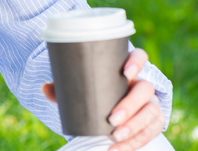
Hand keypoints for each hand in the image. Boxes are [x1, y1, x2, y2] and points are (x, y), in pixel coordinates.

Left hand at [42, 47, 164, 150]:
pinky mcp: (152, 122)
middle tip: (112, 119)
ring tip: (115, 136)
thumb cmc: (93, 90)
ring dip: (135, 127)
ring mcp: (149, 103)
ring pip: (152, 112)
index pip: (140, 57)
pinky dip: (134, 143)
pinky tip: (117, 147)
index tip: (125, 72)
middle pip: (146, 89)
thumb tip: (45, 88)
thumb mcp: (81, 85)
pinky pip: (150, 132)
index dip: (136, 62)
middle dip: (131, 105)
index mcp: (127, 68)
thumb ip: (64, 85)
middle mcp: (141, 84)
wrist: (107, 107)